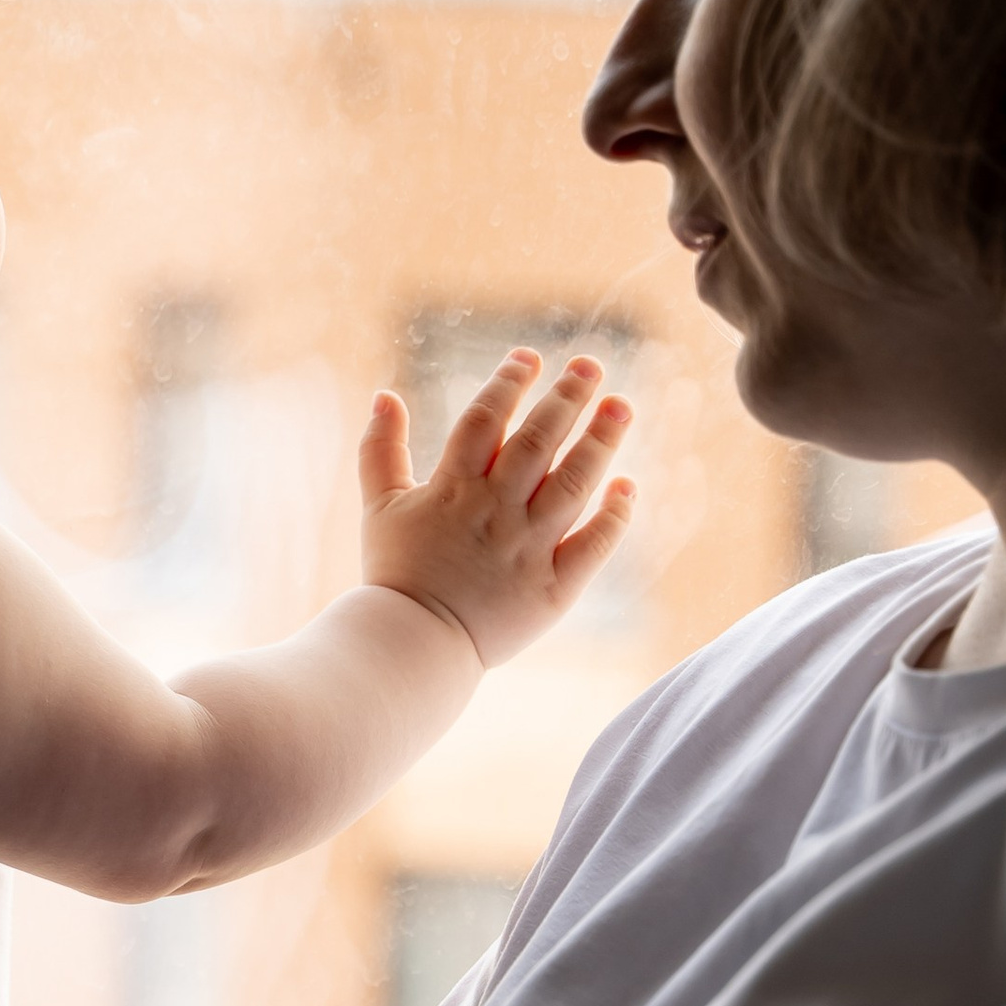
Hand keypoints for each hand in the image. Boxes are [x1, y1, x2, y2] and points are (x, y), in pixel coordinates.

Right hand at [358, 350, 633, 668]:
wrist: (410, 646)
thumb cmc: (394, 575)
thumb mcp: (377, 506)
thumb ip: (379, 449)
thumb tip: (385, 396)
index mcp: (453, 488)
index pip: (486, 418)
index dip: (509, 382)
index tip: (530, 358)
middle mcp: (495, 511)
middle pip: (538, 440)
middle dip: (567, 397)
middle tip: (590, 366)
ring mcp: (528, 548)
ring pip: (574, 483)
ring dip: (601, 440)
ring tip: (621, 406)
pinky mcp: (552, 587)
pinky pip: (593, 545)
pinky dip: (615, 515)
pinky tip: (628, 487)